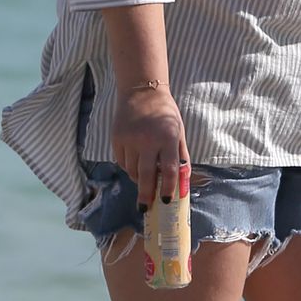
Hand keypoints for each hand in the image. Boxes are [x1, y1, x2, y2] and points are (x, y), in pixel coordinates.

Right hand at [111, 87, 189, 210]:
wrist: (141, 92)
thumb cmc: (165, 113)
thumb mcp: (179, 131)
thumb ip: (181, 155)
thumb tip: (183, 180)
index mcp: (167, 138)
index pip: (169, 169)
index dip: (168, 187)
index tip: (166, 200)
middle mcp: (147, 140)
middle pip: (146, 175)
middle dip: (146, 194)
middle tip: (145, 208)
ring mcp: (130, 140)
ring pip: (132, 170)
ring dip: (138, 179)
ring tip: (144, 180)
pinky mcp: (117, 139)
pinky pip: (122, 162)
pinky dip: (129, 167)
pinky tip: (135, 164)